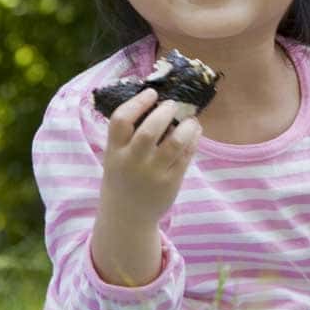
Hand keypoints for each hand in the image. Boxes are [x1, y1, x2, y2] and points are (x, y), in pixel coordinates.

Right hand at [97, 88, 201, 231]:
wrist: (126, 215)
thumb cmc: (123, 177)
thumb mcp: (115, 156)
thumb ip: (129, 135)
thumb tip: (157, 102)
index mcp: (114, 151)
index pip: (120, 121)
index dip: (137, 103)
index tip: (151, 93)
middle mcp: (132, 162)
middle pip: (149, 131)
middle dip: (164, 113)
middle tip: (172, 105)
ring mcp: (151, 174)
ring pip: (173, 143)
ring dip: (186, 127)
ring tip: (190, 120)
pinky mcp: (170, 182)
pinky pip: (185, 156)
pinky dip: (192, 141)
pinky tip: (194, 133)